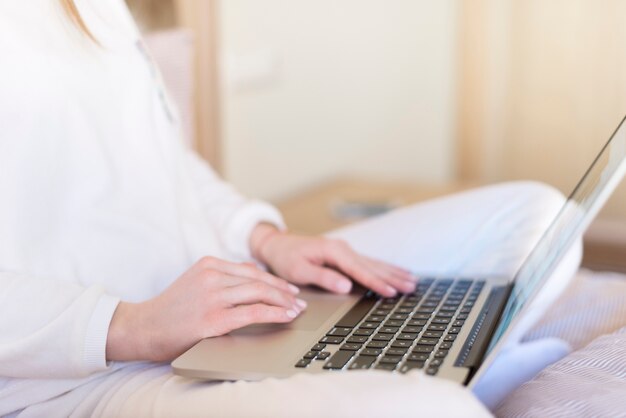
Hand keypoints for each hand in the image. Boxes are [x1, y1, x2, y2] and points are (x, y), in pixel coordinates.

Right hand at [106, 256, 305, 361]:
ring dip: (284, 302)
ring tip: (296, 310)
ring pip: (260, 293)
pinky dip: (274, 314)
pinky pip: (253, 313)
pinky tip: (285, 317)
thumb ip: (223, 277)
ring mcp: (213, 296)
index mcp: (209, 264)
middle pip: (259, 280)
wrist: (143, 327)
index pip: (252, 270)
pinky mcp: (213, 319)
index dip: (275, 280)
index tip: (289, 289)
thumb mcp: (196, 282)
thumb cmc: (171, 309)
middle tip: (299, 300)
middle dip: (284, 291)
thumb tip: (254, 275)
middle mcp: (212, 275)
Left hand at [250, 224, 416, 296]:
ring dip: (393, 272)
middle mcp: (343, 249)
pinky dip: (384, 268)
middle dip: (393, 277)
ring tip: (412, 280)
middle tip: (412, 286)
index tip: (391, 292)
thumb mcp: (299, 270)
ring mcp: (345, 251)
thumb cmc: (286, 258)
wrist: (278, 245)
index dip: (376, 282)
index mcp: (334, 251)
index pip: (360, 270)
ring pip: (374, 263)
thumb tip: (346, 286)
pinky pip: (368, 263)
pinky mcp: (344, 255)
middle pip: (373, 266)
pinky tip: (395, 272)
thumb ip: (323, 277)